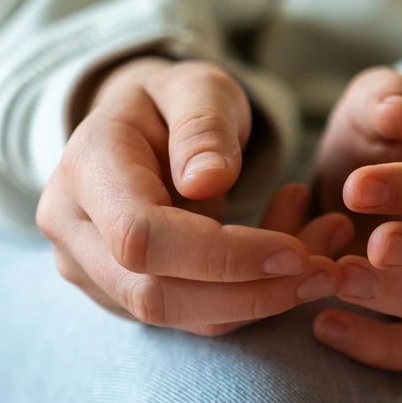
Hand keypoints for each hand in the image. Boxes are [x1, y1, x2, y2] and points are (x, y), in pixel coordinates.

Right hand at [37, 58, 340, 333]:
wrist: (137, 127)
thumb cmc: (173, 100)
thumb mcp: (196, 86)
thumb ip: (204, 124)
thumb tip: (207, 181)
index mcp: (85, 171)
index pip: (143, 237)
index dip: (222, 256)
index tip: (296, 252)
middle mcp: (72, 231)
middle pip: (156, 295)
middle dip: (252, 294)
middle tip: (328, 272)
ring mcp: (91, 271)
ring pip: (180, 317)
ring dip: (262, 301)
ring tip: (326, 261)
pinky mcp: (123, 296)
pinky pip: (193, 316)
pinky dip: (252, 299)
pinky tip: (296, 260)